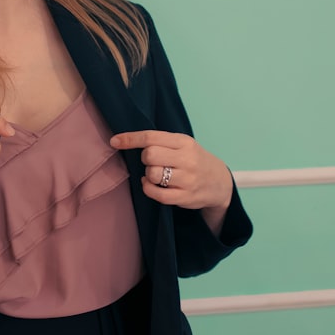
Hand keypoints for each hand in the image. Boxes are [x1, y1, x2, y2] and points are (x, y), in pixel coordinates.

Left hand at [110, 130, 232, 212]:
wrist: (219, 182)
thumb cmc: (194, 160)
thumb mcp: (183, 145)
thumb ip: (161, 142)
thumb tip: (125, 140)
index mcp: (184, 142)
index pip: (152, 137)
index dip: (130, 139)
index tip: (115, 141)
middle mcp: (187, 159)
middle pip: (150, 155)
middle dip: (145, 159)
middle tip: (151, 162)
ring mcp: (187, 179)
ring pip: (152, 175)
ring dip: (148, 175)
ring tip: (155, 175)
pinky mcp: (185, 197)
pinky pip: (157, 194)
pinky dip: (148, 189)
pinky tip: (151, 185)